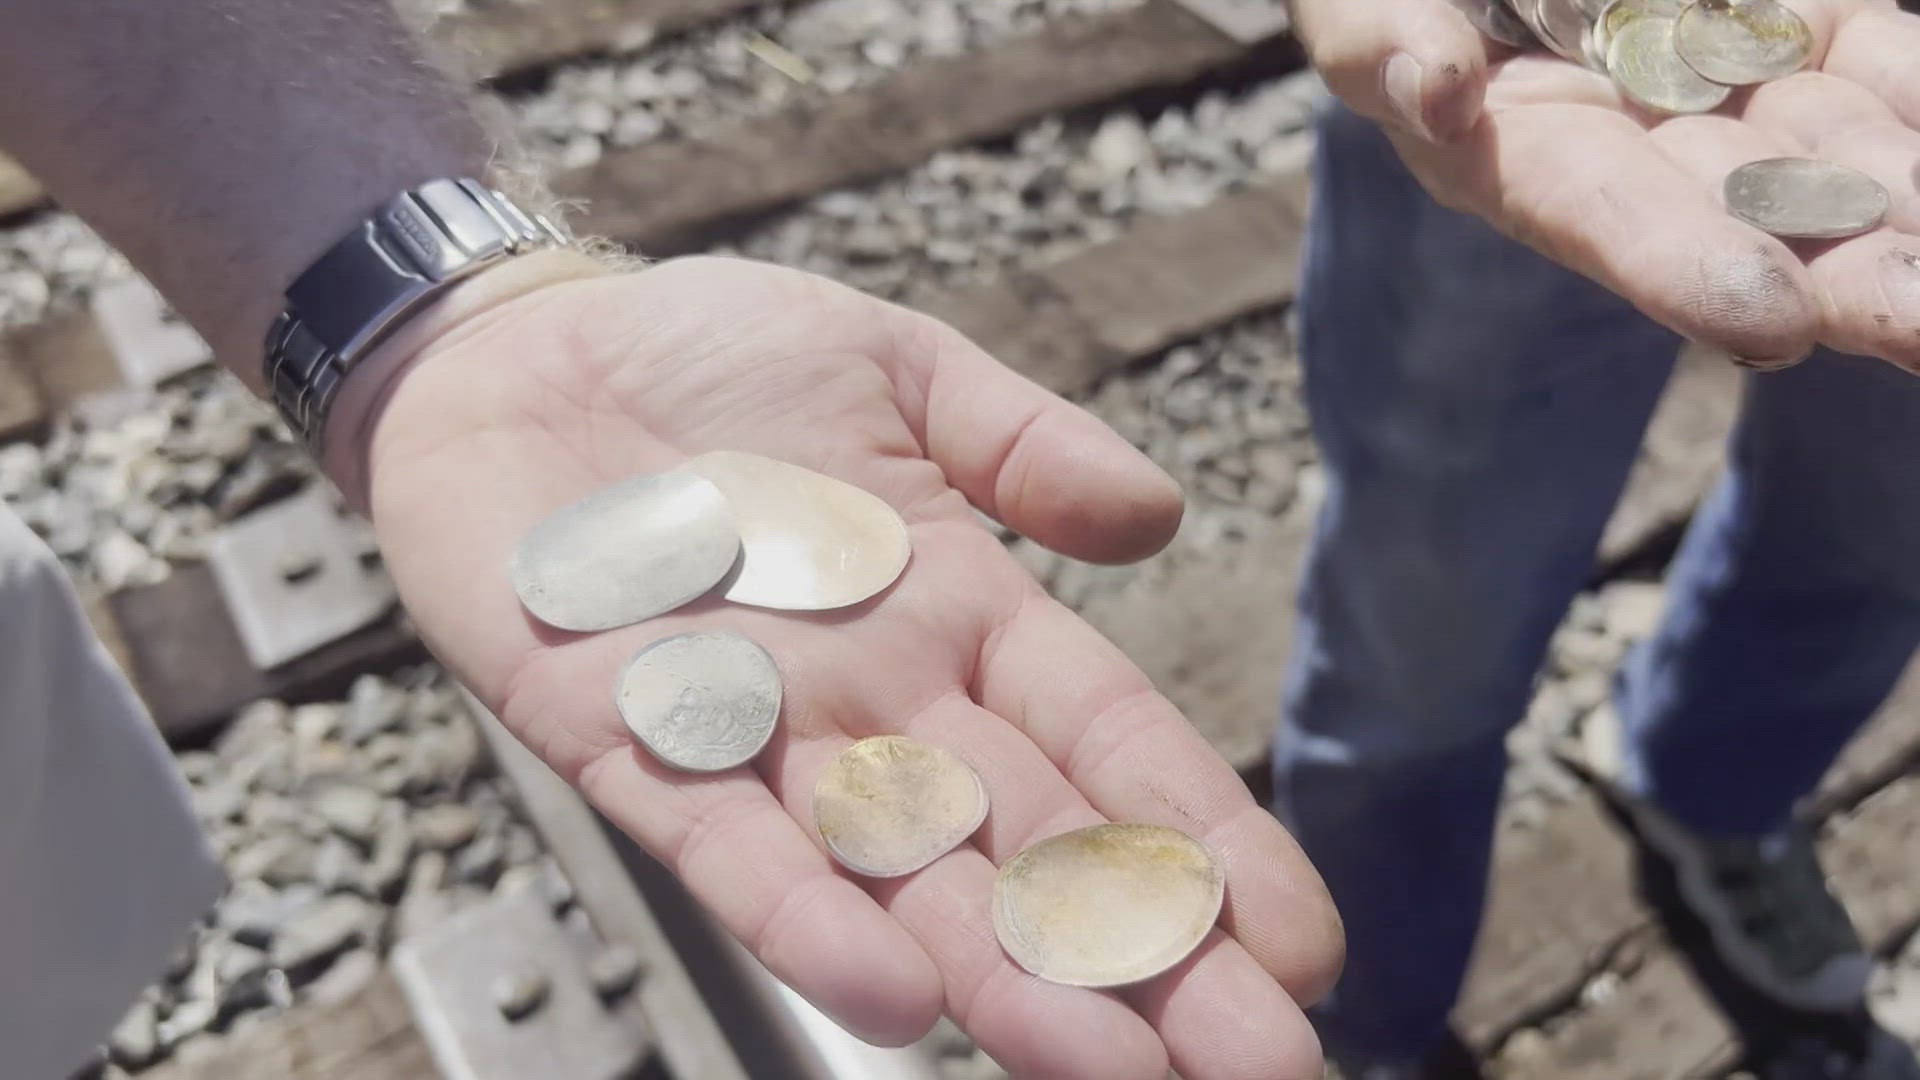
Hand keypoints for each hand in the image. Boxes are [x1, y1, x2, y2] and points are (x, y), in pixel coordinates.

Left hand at [347, 252, 1342, 1079]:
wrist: (514, 356)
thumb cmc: (706, 354)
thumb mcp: (895, 365)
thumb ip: (1023, 441)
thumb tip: (1158, 515)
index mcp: (961, 611)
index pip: (1109, 742)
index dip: (1206, 840)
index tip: (1301, 945)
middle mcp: (882, 701)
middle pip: (1034, 847)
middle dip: (1147, 959)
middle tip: (1259, 1069)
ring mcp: (762, 733)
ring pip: (906, 876)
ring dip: (1007, 975)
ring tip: (1114, 1069)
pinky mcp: (630, 746)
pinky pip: (728, 847)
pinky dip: (806, 917)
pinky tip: (895, 993)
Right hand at [1293, 0, 1919, 369]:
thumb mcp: (1364, 8)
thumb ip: (1381, 42)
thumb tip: (1436, 90)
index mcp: (1513, 158)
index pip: (1599, 212)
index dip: (1678, 262)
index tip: (1771, 320)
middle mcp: (1634, 151)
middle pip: (1751, 220)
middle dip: (1849, 281)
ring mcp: (1726, 92)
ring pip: (1839, 156)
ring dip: (1910, 209)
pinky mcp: (1795, 29)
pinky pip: (1877, 71)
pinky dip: (1917, 102)